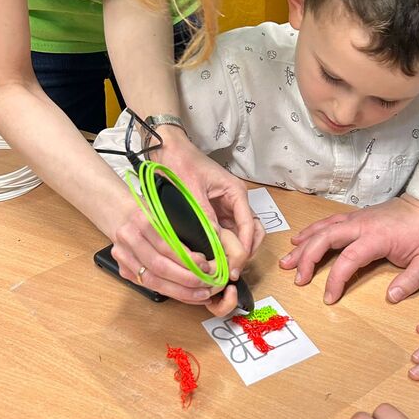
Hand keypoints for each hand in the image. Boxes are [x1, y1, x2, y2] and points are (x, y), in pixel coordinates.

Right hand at [110, 200, 241, 314]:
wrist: (123, 217)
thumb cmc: (152, 215)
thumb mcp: (168, 212)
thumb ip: (182, 228)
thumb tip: (208, 251)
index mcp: (141, 219)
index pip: (166, 244)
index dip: (187, 259)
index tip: (205, 265)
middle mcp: (128, 237)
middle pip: (159, 266)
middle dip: (186, 279)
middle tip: (206, 283)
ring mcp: (122, 256)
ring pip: (153, 281)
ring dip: (180, 291)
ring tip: (201, 293)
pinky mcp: (124, 271)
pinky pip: (150, 287)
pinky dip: (173, 293)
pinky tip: (189, 295)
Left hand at [155, 129, 264, 259]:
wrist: (167, 148)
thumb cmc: (181, 162)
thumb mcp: (193, 191)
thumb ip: (205, 217)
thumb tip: (215, 244)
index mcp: (235, 192)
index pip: (249, 225)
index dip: (245, 247)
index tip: (236, 265)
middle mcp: (235, 201)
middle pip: (252, 231)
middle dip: (246, 251)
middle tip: (233, 269)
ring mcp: (226, 207)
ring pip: (240, 234)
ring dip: (236, 250)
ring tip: (225, 267)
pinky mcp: (215, 212)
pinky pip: (225, 232)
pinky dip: (223, 245)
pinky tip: (214, 257)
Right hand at [280, 194, 418, 304]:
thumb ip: (410, 281)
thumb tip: (391, 298)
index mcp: (377, 237)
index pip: (348, 259)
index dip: (335, 280)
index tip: (329, 298)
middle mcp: (362, 225)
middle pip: (325, 239)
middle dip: (307, 259)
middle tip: (297, 279)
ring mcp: (357, 218)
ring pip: (323, 229)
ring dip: (304, 245)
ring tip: (288, 261)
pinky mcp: (357, 216)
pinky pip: (329, 222)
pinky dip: (313, 231)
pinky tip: (301, 240)